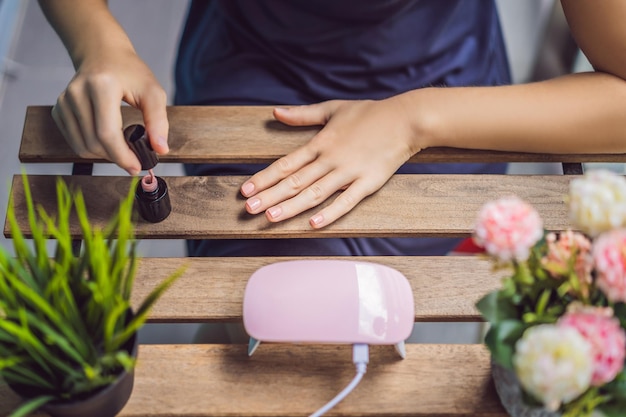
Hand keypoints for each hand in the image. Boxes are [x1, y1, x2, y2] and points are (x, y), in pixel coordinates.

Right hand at [51, 47, 168, 173]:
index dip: (121, 156)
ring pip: (82, 147)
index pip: (107, 133)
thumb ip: (158, 121)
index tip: (136, 167)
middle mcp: (77, 93)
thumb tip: (160, 150)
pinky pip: (74, 141)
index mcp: (101, 86)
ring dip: (104, 155)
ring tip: (121, 147)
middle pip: (94, 143)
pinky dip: (91, 148)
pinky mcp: (58, 109)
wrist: (103, 54)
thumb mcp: (153, 92)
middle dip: (116, 157)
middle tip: (133, 158)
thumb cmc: (130, 73)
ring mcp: (64, 101)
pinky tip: (105, 139)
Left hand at [240, 97, 419, 227]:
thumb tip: (275, 113)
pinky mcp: (368, 183)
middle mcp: (331, 159)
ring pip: (315, 193)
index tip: (245, 190)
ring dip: (292, 207)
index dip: (264, 178)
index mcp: (320, 142)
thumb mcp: (332, 109)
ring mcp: (349, 172)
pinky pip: (346, 201)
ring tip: (270, 218)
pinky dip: (330, 213)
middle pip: (295, 181)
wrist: (405, 120)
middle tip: (249, 210)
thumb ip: (302, 115)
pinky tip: (313, 224)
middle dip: (270, 196)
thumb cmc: (369, 114)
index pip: (286, 163)